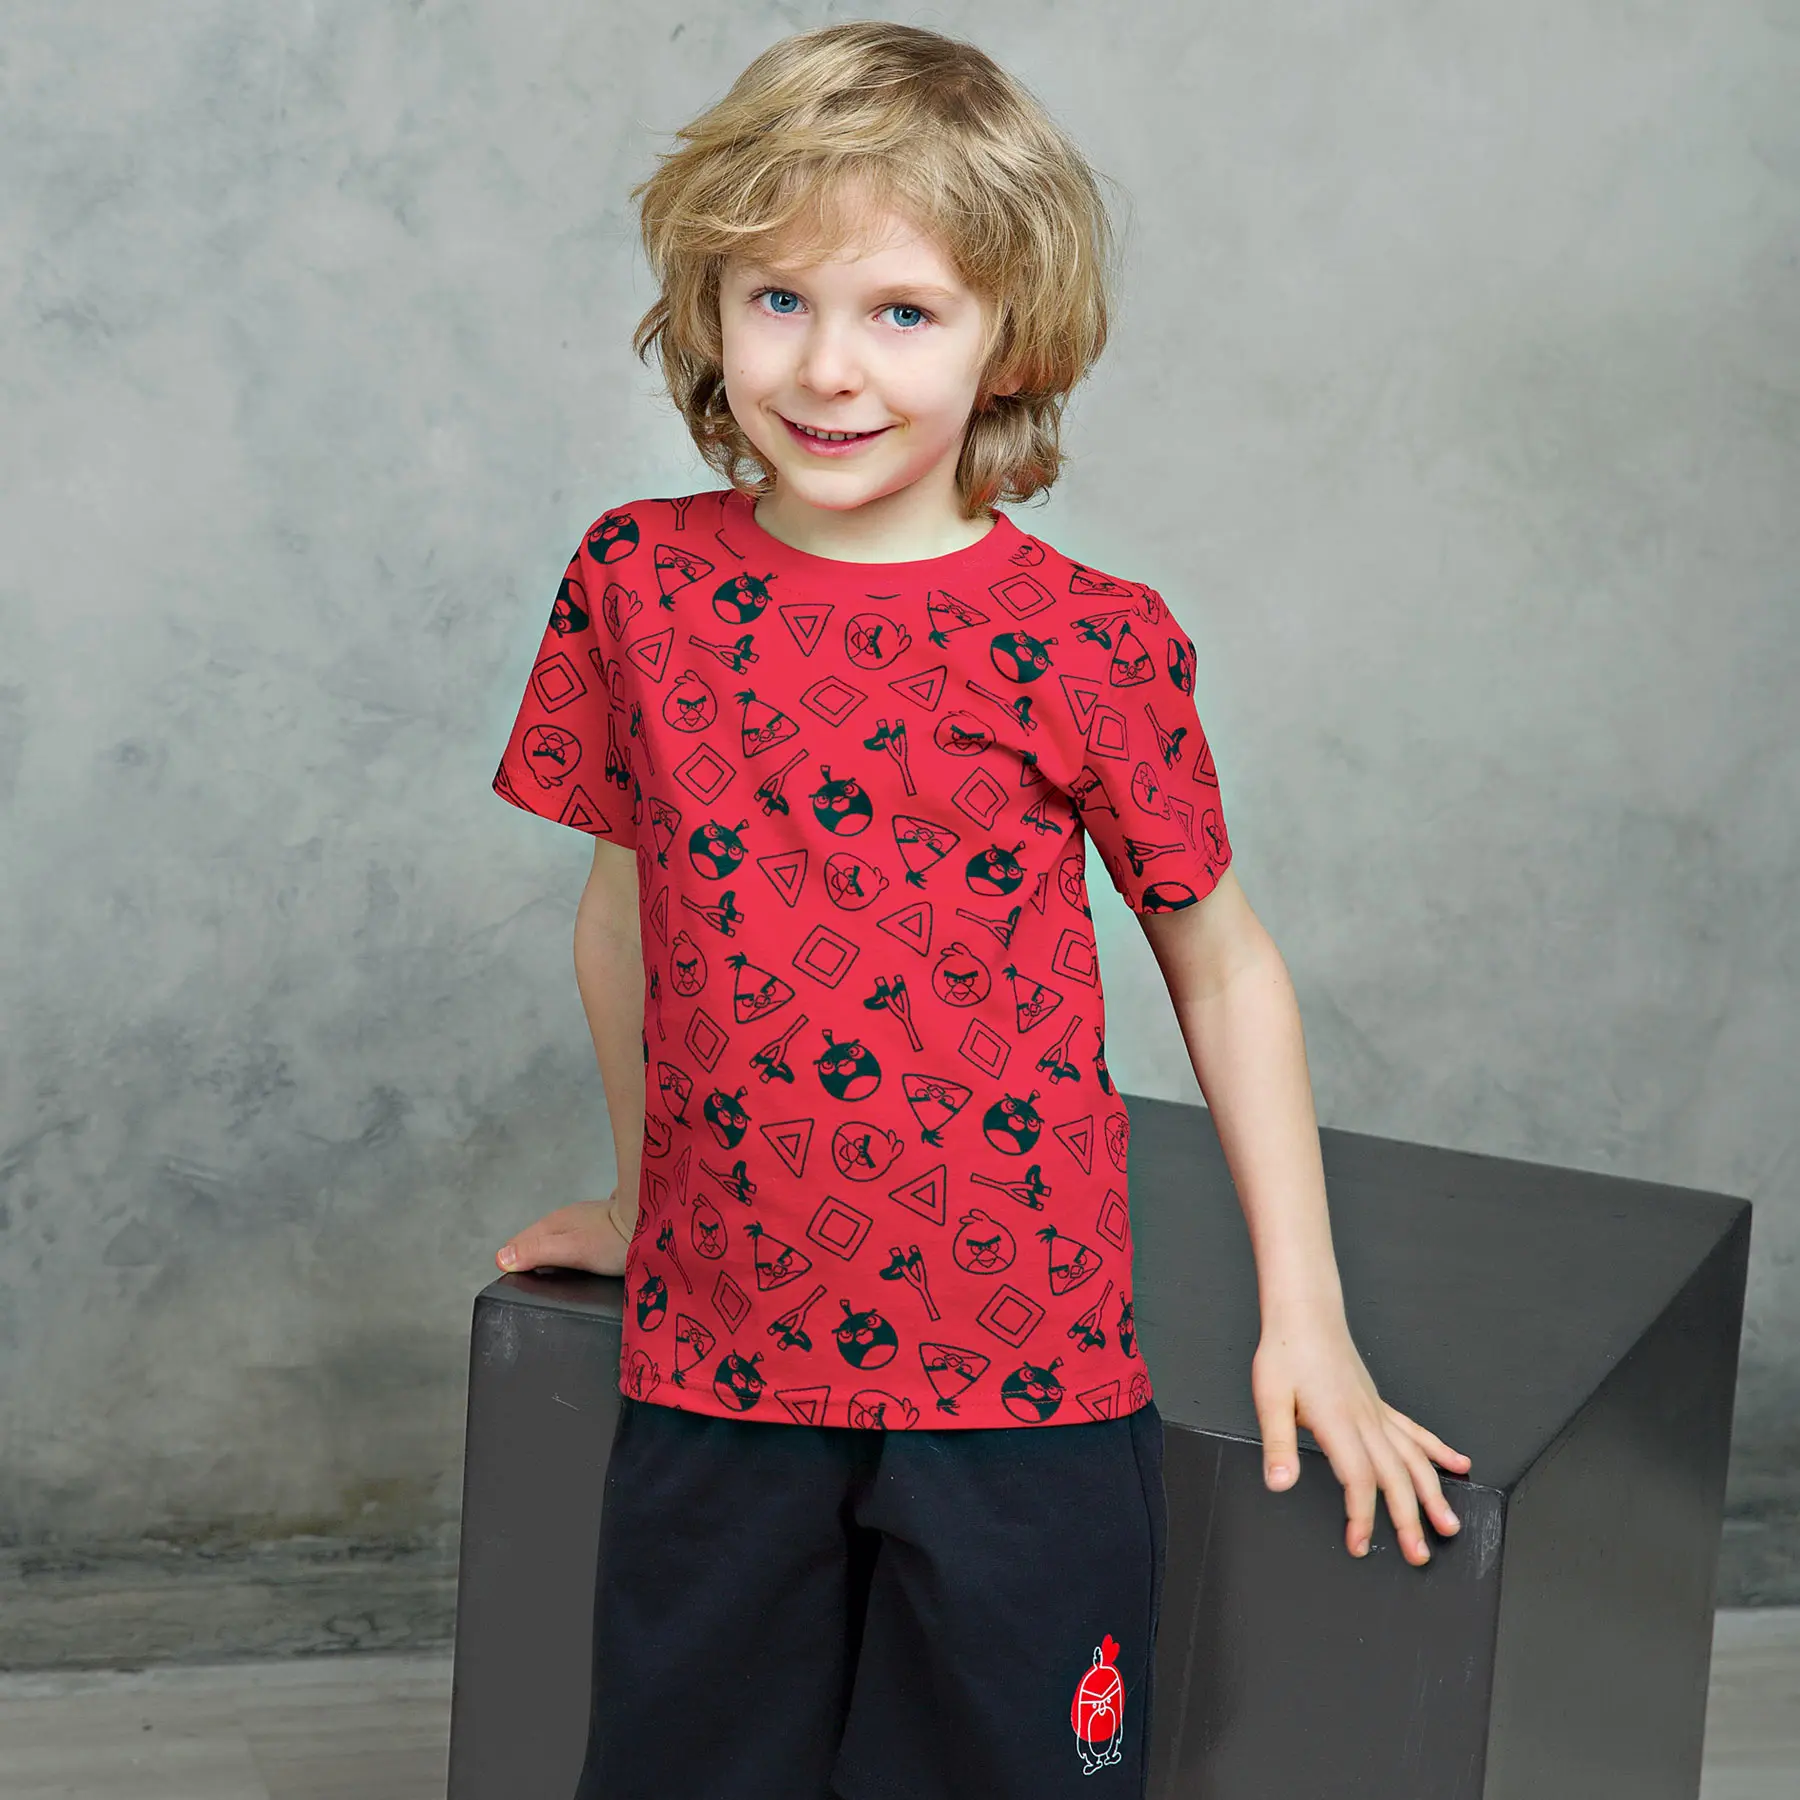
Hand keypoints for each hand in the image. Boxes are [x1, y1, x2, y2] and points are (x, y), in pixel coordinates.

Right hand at [496, 1187, 636, 1279]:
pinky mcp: (601, 1229)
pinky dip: (574, 1257)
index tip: (519, 1287)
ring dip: (554, 1261)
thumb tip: (501, 1258)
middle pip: (536, 1244)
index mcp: (553, 1222)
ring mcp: (584, 1222)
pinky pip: (577, 1244)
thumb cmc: (616, 1240)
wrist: (657, 1223)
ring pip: (557, 1243)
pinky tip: (583, 1269)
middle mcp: (566, 1219)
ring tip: (560, 1283)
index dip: (513, 1266)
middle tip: (539, 1290)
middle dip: (532, 1264)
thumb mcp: (572, 1249)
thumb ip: (538, 1252)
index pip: (517, 1245)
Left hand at [1253, 1312, 1469, 1565]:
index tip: (1359, 1545)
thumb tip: (1279, 1482)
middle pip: (1395, 1477)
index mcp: (1338, 1422)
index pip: (1358, 1479)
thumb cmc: (1286, 1351)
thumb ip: (1277, 1444)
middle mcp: (1365, 1420)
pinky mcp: (1378, 1403)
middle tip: (1418, 1554)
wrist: (1305, 1313)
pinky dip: (1439, 1450)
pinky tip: (1459, 1464)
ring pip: (1414, 1458)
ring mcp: (1376, 1412)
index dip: (1362, 1516)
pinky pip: (1414, 1431)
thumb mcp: (1269, 1397)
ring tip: (1449, 1525)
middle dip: (1409, 1520)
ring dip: (1433, 1494)